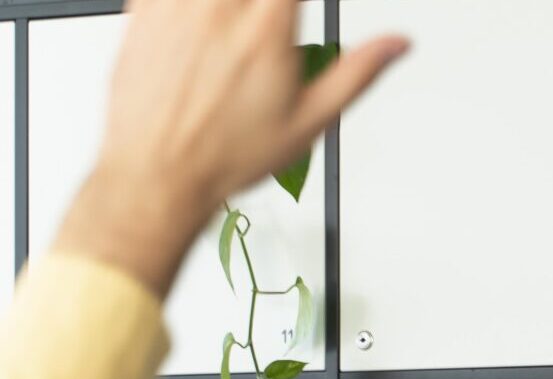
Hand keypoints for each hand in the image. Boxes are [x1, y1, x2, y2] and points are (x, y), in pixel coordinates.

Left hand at [54, 0, 408, 294]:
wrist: (158, 175)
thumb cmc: (226, 156)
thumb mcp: (311, 121)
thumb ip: (357, 72)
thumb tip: (398, 44)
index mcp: (266, 30)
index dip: (305, 1)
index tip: (306, 12)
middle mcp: (217, 11)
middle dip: (270, 8)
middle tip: (274, 26)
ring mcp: (175, 9)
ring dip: (234, 8)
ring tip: (242, 31)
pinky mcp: (142, 14)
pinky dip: (189, 5)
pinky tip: (203, 24)